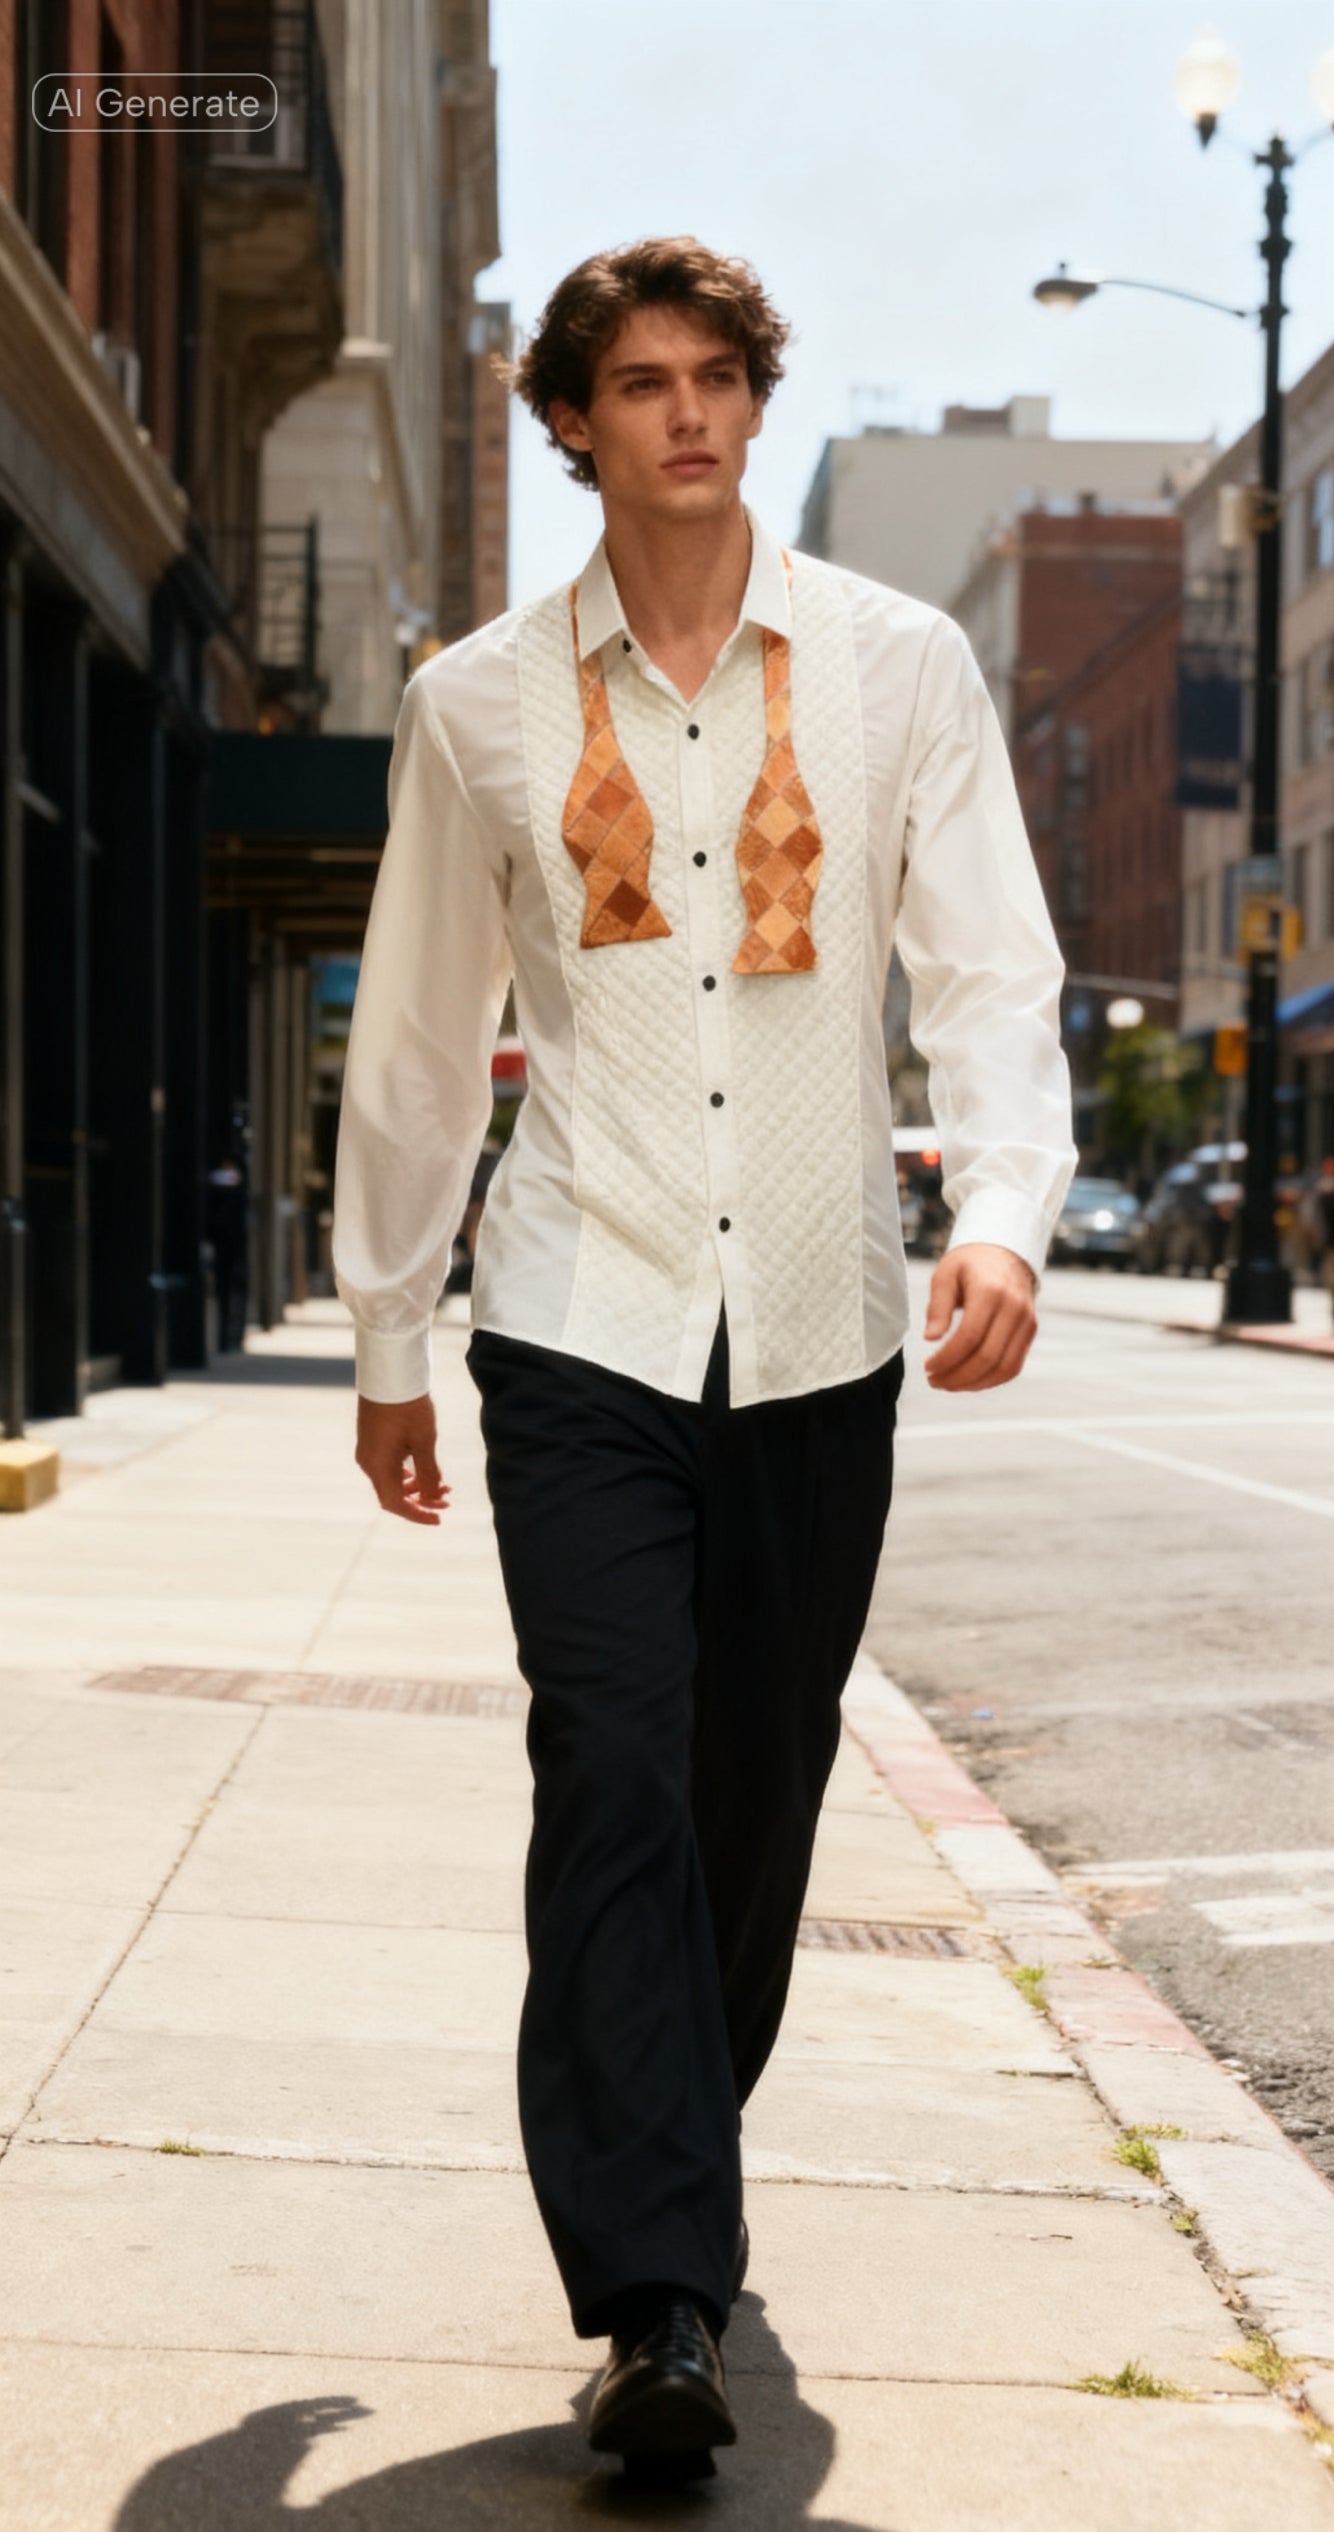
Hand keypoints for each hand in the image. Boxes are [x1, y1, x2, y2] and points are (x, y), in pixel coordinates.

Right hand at [355, 1393, 449, 1523]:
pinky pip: (388, 1466)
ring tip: (443, 1484)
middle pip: (392, 1494)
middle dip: (421, 1500)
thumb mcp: (424, 1441)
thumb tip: (434, 1496)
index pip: (395, 1504)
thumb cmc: (408, 1406)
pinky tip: (425, 1468)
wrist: (390, 1372)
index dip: (418, 1515)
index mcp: (377, 1466)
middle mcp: (368, 1462)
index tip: (439, 1518)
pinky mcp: (372, 1439)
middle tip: (447, 1499)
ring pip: (391, 1480)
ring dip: (416, 1486)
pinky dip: (407, 1472)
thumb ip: (429, 1472)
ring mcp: (368, 1450)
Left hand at [923, 1243, 1037, 1392]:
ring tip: (948, 1384)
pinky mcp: (1030, 1331)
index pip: (969, 1337)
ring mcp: (1026, 1321)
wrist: (1003, 1253)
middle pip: (988, 1357)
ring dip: (973, 1383)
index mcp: (990, 1291)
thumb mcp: (945, 1275)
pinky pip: (1014, 1366)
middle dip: (958, 1377)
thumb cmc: (969, 1264)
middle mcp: (1014, 1307)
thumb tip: (931, 1338)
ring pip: (1003, 1368)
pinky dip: (991, 1380)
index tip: (928, 1367)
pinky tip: (969, 1380)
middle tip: (934, 1381)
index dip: (947, 1359)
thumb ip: (937, 1307)